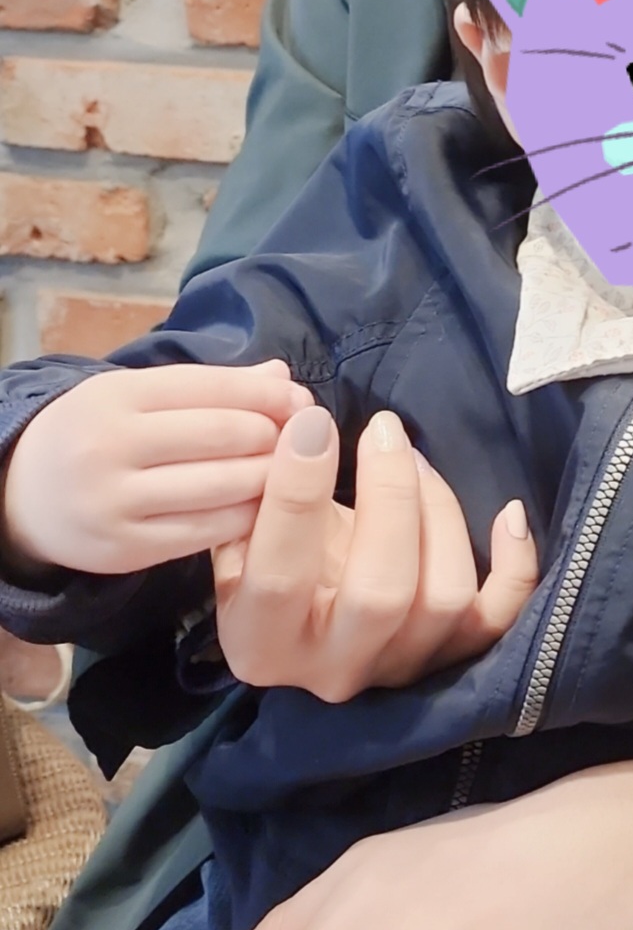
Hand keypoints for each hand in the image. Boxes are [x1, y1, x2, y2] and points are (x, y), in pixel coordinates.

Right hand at [1, 362, 310, 575]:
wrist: (22, 496)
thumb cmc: (99, 433)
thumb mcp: (139, 395)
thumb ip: (212, 387)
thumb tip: (282, 378)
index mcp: (116, 397)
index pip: (210, 388)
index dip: (267, 395)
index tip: (301, 401)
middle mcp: (110, 447)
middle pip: (223, 435)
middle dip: (277, 434)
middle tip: (307, 438)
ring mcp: (114, 503)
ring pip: (222, 486)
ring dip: (273, 477)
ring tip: (294, 472)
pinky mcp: (125, 551)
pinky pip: (208, 532)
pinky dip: (248, 517)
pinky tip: (265, 508)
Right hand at [213, 405, 539, 702]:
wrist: (315, 620)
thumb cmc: (274, 563)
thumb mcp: (247, 532)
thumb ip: (257, 485)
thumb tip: (291, 413)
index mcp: (263, 643)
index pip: (280, 577)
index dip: (297, 495)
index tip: (313, 423)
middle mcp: (334, 668)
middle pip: (381, 591)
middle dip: (390, 496)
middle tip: (384, 430)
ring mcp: (401, 667)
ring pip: (444, 597)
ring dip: (440, 512)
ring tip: (418, 459)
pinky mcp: (456, 658)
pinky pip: (499, 618)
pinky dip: (515, 565)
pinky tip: (509, 513)